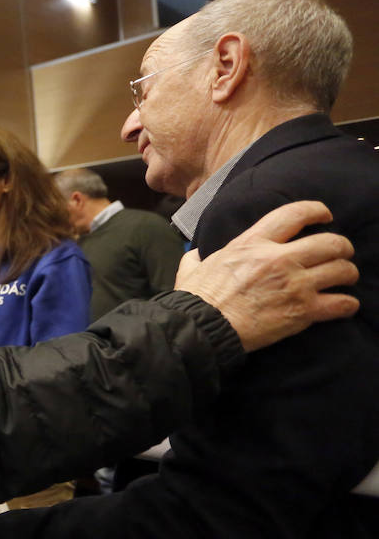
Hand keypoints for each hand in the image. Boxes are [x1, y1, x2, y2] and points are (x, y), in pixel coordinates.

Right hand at [175, 200, 357, 351]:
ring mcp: (294, 285)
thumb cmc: (196, 299)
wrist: (202, 327)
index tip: (326, 215)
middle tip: (340, 254)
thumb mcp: (192, 267)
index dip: (317, 211)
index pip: (295, 214)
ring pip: (342, 270)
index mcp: (252, 243)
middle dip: (342, 247)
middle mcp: (278, 259)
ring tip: (343, 279)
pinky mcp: (302, 311)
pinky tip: (343, 305)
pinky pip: (342, 303)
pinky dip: (347, 304)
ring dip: (347, 274)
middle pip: (331, 242)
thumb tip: (196, 255)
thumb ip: (198, 256)